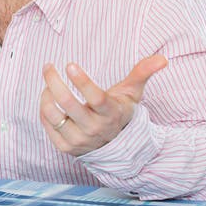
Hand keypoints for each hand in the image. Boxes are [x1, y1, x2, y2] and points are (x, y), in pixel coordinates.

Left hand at [41, 54, 167, 155]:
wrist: (114, 144)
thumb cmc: (119, 110)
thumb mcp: (132, 93)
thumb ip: (142, 73)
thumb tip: (162, 59)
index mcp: (110, 113)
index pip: (96, 97)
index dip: (82, 81)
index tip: (70, 64)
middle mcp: (95, 128)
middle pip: (68, 103)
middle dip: (53, 81)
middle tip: (48, 66)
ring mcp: (79, 139)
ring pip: (53, 114)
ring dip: (46, 94)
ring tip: (48, 83)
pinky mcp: (65, 147)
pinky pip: (47, 125)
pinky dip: (44, 109)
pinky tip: (48, 99)